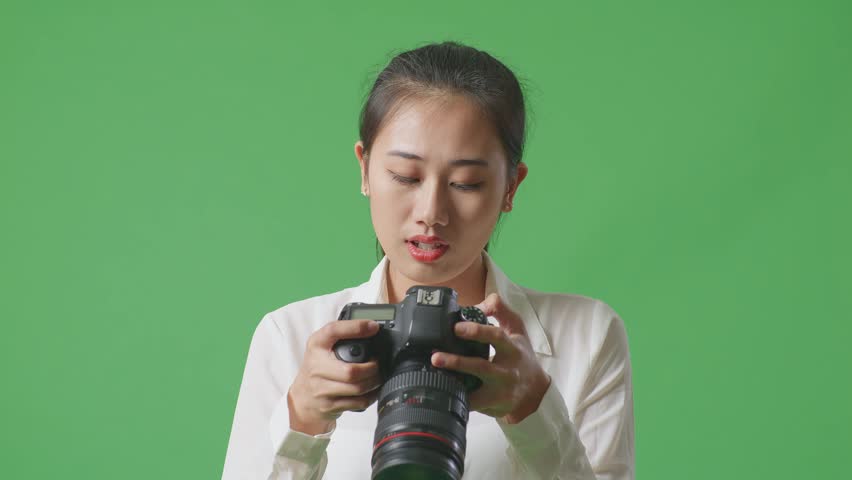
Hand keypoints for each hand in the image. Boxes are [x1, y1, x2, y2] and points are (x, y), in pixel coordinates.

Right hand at [288, 319, 383, 434]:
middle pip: (351, 370)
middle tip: (377, 364)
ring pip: (357, 388)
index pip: (333, 331)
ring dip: (374, 382)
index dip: (355, 328)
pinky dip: (370, 396)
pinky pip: (357, 402)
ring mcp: (321, 388)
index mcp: (316, 345)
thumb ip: (341, 336)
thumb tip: (372, 328)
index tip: (373, 327)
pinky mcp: (329, 405)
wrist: (303, 397)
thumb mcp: (322, 346)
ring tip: (377, 376)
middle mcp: (316, 366)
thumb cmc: (317, 367)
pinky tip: (372, 390)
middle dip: (372, 368)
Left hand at [430, 293, 551, 423]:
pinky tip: (443, 392)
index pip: (496, 337)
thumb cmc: (521, 356)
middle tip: (435, 356)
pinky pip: (473, 404)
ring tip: (434, 378)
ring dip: (454, 384)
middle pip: (482, 367)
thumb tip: (477, 305)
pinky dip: (458, 398)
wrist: (534, 391)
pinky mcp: (493, 405)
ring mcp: (500, 390)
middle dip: (457, 362)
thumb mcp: (517, 328)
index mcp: (512, 348)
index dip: (476, 332)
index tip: (456, 328)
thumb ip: (499, 310)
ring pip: (476, 389)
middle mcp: (507, 371)